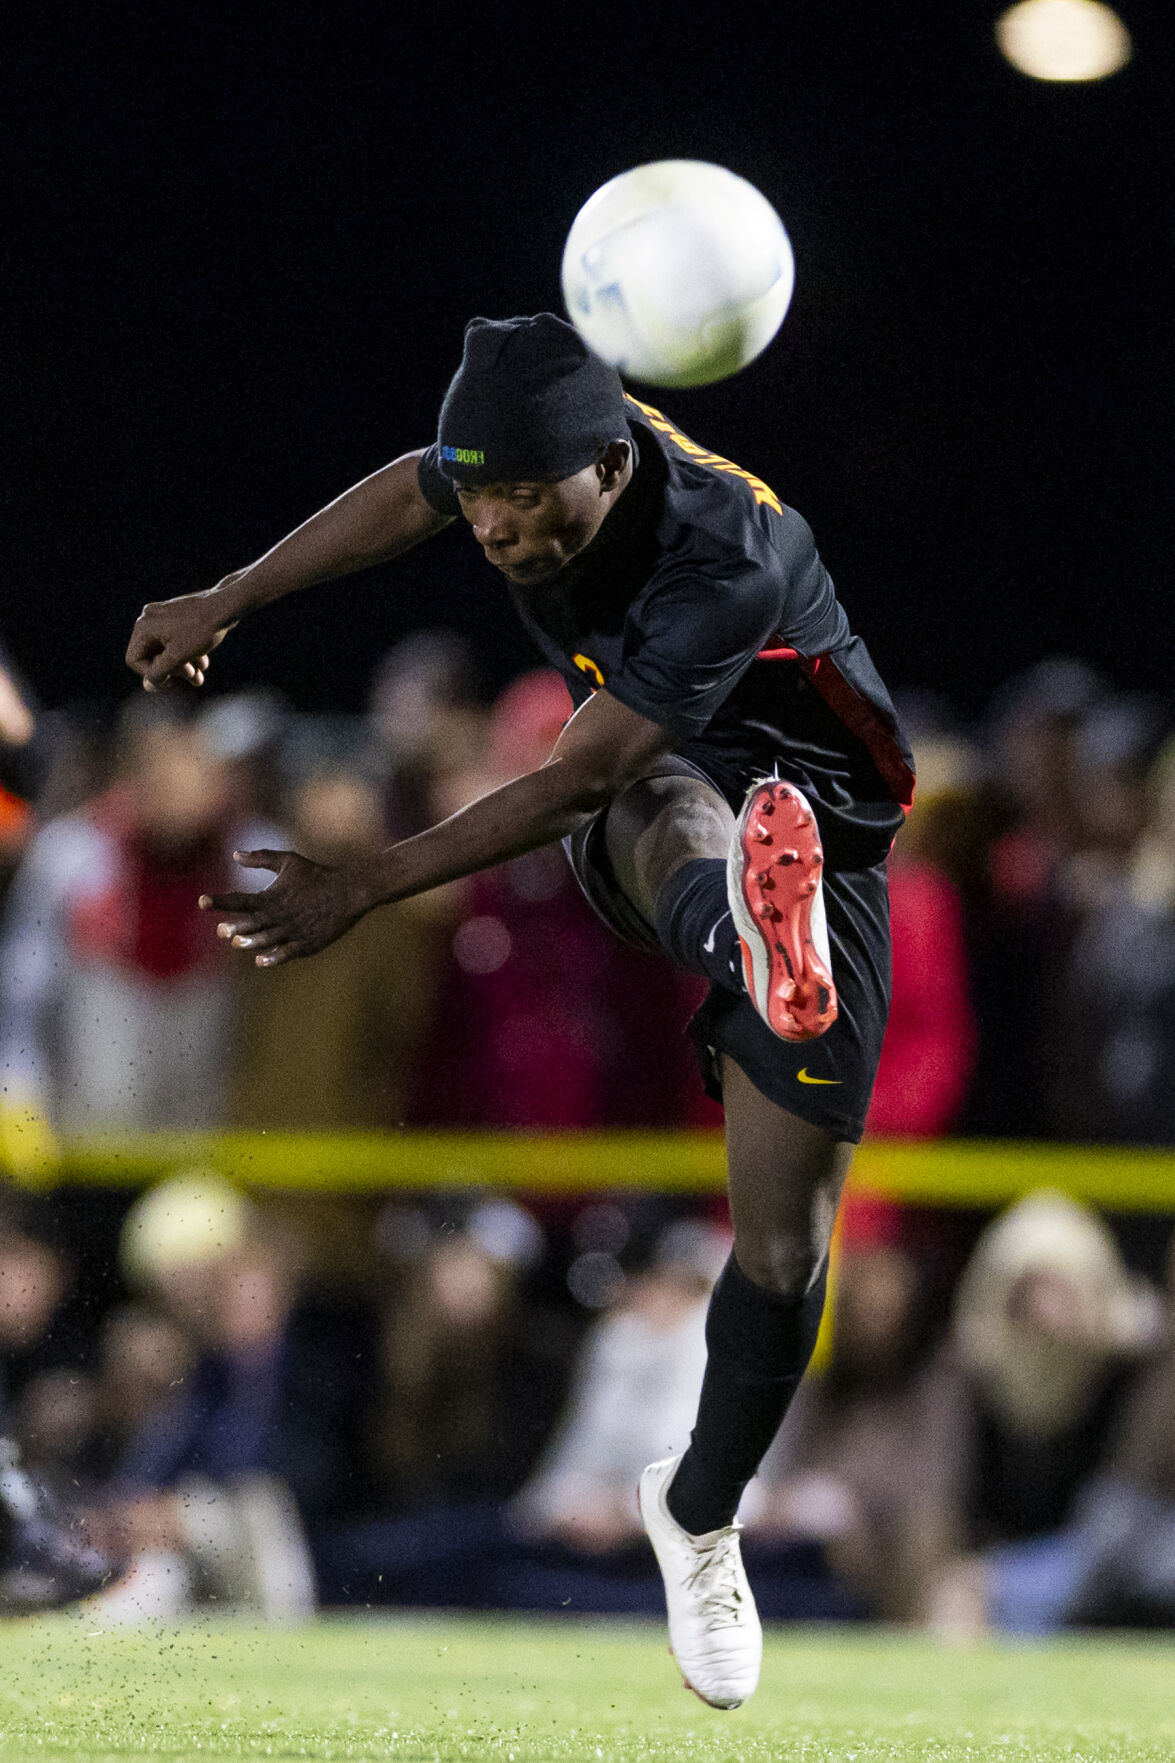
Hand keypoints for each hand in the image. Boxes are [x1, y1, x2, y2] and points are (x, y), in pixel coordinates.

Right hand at [125, 585, 239, 691]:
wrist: (226, 606)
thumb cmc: (201, 630)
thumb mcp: (178, 656)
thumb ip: (159, 672)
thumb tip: (148, 685)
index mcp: (144, 627)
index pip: (134, 660)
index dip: (151, 675)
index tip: (171, 682)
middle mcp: (149, 620)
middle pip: (152, 656)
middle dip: (172, 672)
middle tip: (191, 677)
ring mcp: (163, 617)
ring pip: (166, 651)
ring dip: (182, 667)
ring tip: (199, 676)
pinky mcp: (177, 618)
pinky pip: (175, 642)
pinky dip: (187, 655)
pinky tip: (203, 663)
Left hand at [200, 849, 376, 966]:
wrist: (350, 891)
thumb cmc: (316, 875)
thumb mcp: (289, 860)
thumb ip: (261, 858)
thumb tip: (235, 854)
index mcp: (272, 896)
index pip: (240, 899)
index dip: (220, 901)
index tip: (202, 901)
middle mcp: (280, 914)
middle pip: (253, 922)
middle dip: (237, 926)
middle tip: (221, 929)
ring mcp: (294, 930)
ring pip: (269, 938)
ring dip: (252, 941)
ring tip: (237, 943)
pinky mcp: (308, 943)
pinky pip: (289, 952)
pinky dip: (275, 956)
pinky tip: (261, 961)